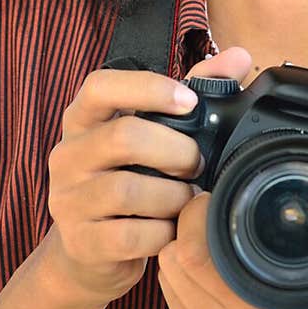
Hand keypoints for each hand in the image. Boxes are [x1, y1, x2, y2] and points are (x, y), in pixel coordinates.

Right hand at [40, 45, 252, 308]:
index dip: (149, 89)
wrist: (91, 252)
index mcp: (83, 119)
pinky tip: (171, 229)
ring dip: (173, 196)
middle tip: (198, 164)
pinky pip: (131, 236)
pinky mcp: (81, 242)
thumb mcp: (153, 131)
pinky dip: (162, 233)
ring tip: (186, 198)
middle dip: (176, 151)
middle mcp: (67, 154)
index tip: (190, 103)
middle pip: (123, 137)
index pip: (100, 86)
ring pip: (128, 190)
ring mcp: (68, 199)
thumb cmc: (130, 177)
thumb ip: (195, 90)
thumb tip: (239, 57)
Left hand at [157, 138, 307, 308]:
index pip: (191, 249)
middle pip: (172, 262)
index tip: (214, 197)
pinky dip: (185, 289)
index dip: (196, 213)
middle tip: (211, 214)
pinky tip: (213, 280)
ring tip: (212, 242)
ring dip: (183, 258)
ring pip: (167, 285)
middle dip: (186, 230)